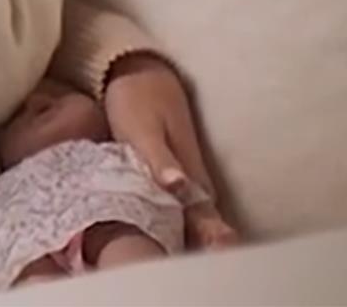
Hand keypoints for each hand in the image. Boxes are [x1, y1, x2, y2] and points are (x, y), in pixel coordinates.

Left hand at [103, 52, 238, 249]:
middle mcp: (193, 185)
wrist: (136, 71)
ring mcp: (181, 182)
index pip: (206, 224)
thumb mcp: (143, 128)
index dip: (208, 245)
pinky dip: (164, 223)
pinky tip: (153, 239)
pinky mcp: (166, 177)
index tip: (211, 264)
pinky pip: (170, 209)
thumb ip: (161, 159)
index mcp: (193, 178)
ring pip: (185, 221)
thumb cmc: (139, 98)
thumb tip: (179, 188)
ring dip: (178, 240)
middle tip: (179, 276)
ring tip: (160, 262)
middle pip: (197, 229)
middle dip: (194, 250)